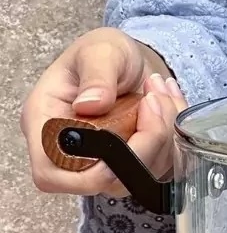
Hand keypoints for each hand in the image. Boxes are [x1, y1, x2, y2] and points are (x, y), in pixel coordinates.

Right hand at [21, 28, 187, 197]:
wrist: (129, 59)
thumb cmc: (104, 53)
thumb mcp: (100, 51)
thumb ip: (96, 75)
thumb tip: (90, 104)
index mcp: (47, 124)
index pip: (51, 174)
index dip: (87, 173)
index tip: (121, 139)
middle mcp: (72, 151)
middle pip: (105, 180)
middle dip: (142, 145)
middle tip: (152, 100)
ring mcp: (105, 161)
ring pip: (139, 175)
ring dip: (163, 135)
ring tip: (159, 92)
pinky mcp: (134, 163)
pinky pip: (161, 165)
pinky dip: (174, 135)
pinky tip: (169, 102)